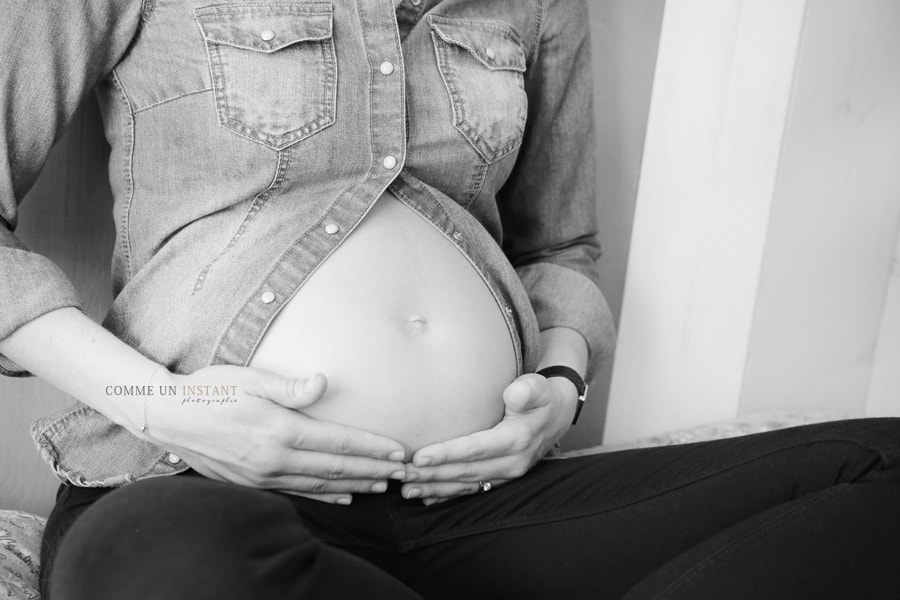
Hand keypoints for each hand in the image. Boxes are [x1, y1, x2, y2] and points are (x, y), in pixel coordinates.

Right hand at [141, 365, 407, 504]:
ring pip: (320, 485)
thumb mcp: (251, 378)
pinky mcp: (252, 483)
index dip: (372, 448)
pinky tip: (343, 497)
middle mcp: (274, 458)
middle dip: (374, 470)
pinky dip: (324, 496)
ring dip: (355, 485)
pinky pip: (298, 492)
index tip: (398, 451)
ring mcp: (263, 475)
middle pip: (337, 468)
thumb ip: (291, 387)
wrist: (167, 416)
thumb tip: (324, 383)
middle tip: (403, 472)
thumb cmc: (210, 390)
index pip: (339, 443)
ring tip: (382, 485)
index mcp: (280, 429)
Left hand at [401, 373, 576, 503]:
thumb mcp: (538, 388)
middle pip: (465, 472)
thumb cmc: (541, 398)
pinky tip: (427, 499)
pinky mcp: (501, 479)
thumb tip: (514, 394)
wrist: (556, 417)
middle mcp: (512, 463)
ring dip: (435, 489)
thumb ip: (528, 389)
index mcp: (516, 440)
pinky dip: (449, 496)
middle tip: (401, 475)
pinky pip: (473, 490)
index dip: (446, 454)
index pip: (475, 449)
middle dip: (431, 475)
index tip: (419, 457)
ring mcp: (507, 475)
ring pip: (466, 485)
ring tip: (406, 490)